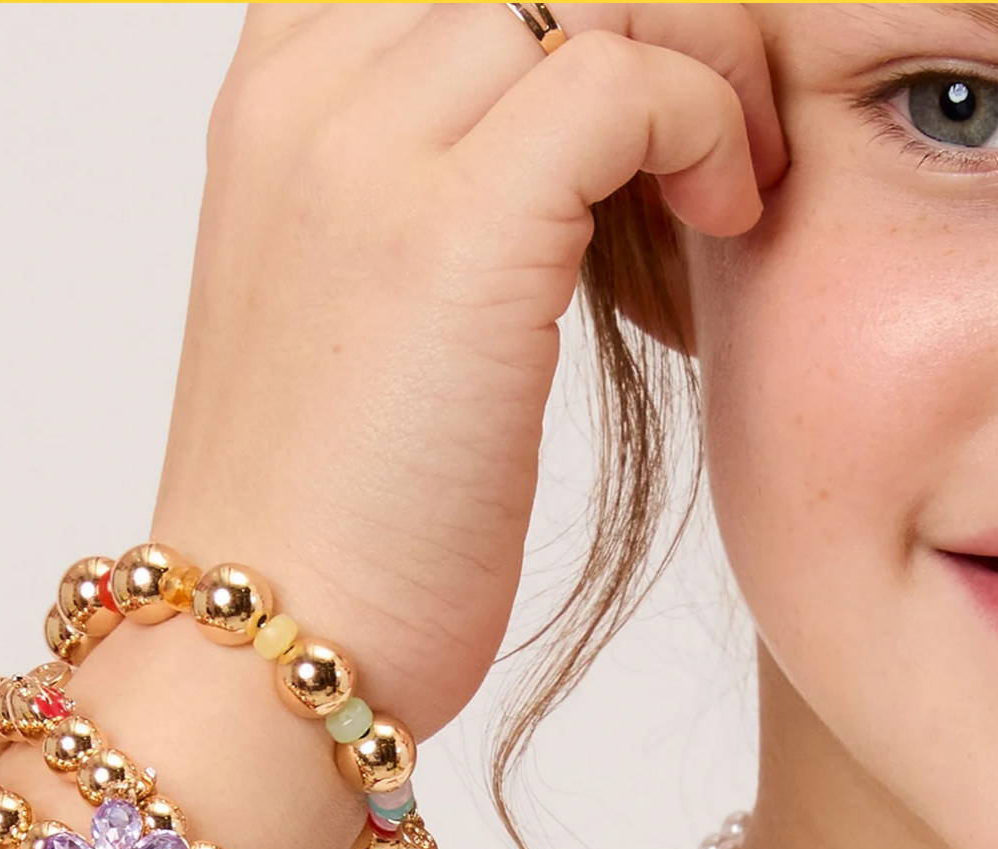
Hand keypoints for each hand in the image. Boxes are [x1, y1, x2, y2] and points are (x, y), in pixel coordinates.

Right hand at [153, 2, 786, 737]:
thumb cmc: (335, 502)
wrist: (272, 638)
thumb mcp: (359, 299)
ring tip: (726, 180)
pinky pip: (628, 79)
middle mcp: (306, 94)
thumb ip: (433, 180)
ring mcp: (366, 150)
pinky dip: (707, 127)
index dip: (576, 9)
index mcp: (278, 101)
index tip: (645, 95)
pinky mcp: (453, 232)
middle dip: (658, 18)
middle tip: (718, 122)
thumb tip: (576, 135)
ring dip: (700, 64)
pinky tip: (722, 219)